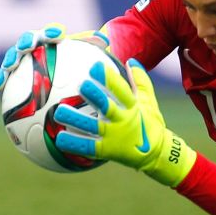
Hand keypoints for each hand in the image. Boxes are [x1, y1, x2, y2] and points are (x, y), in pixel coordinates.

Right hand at [0, 24, 109, 89]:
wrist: (66, 72)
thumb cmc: (80, 65)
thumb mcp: (90, 60)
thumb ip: (95, 50)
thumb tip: (105, 40)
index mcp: (53, 40)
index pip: (52, 33)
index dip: (53, 32)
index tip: (58, 35)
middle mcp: (37, 46)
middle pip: (29, 40)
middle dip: (27, 41)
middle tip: (29, 46)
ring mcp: (24, 58)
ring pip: (14, 55)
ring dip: (10, 58)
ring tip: (9, 66)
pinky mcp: (15, 72)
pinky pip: (8, 75)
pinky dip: (2, 77)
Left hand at [53, 58, 196, 186]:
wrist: (156, 153)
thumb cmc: (150, 123)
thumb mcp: (149, 101)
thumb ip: (140, 81)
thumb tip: (131, 61)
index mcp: (133, 107)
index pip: (122, 90)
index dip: (109, 79)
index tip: (96, 67)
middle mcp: (123, 121)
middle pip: (107, 107)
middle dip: (95, 96)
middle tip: (82, 85)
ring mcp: (114, 137)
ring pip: (93, 127)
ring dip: (76, 120)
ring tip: (59, 112)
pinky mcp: (107, 151)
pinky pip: (88, 147)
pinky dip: (74, 143)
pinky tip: (60, 138)